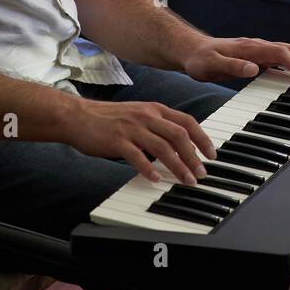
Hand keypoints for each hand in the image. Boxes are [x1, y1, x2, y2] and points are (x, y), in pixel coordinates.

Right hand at [65, 98, 216, 184]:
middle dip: (194, 156)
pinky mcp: (117, 141)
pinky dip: (149, 169)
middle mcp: (147, 116)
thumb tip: (182, 144)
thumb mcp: (139, 115)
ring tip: (186, 180)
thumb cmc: (109, 118)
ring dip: (178, 166)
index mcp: (155, 109)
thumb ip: (160, 126)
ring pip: (163, 148)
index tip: (211, 154)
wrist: (78, 116)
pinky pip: (138, 156)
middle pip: (179, 135)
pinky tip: (155, 180)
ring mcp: (132, 128)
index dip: (202, 138)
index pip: (187, 121)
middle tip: (201, 173)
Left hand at [181, 36, 289, 84]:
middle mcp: (258, 47)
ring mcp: (259, 51)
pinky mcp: (257, 57)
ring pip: (289, 53)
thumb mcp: (211, 64)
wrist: (191, 51)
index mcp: (250, 48)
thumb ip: (232, 66)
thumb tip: (254, 68)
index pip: (280, 53)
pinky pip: (282, 59)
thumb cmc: (200, 59)